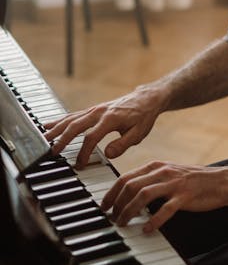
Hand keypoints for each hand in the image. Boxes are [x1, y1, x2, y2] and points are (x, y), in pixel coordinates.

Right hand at [43, 84, 163, 167]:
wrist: (146, 99)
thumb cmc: (143, 116)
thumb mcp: (139, 133)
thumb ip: (123, 144)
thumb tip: (107, 154)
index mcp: (111, 118)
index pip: (92, 137)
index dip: (83, 152)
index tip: (79, 164)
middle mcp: (99, 111)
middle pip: (76, 125)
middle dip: (62, 139)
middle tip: (51, 152)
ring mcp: (94, 109)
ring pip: (71, 118)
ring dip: (56, 129)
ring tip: (43, 139)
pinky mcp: (92, 110)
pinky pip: (73, 115)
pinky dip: (60, 121)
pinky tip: (48, 125)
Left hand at [101, 161, 227, 231]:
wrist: (220, 181)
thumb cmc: (192, 181)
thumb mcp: (168, 174)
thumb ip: (150, 181)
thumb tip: (127, 195)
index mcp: (156, 166)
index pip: (126, 177)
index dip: (111, 192)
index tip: (103, 206)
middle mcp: (163, 172)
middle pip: (131, 185)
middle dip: (116, 203)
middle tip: (111, 218)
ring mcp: (174, 183)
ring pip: (143, 195)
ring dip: (129, 211)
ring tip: (123, 224)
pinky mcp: (185, 196)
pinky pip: (166, 209)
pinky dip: (154, 220)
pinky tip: (147, 229)